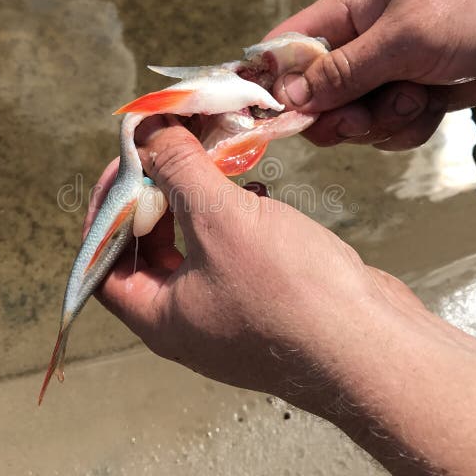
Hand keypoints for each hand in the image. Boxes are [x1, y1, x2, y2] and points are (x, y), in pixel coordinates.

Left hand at [83, 116, 419, 404]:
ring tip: (212, 164)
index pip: (103, 261)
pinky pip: (235, 253)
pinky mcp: (268, 302)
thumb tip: (150, 130)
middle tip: (171, 152)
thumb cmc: (289, 294)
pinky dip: (236, 219)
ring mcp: (231, 315)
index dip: (107, 208)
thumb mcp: (220, 220)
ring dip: (199, 202)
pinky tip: (256, 194)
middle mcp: (189, 322)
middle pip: (149, 250)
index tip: (129, 163)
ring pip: (197, 248)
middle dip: (158, 196)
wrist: (373, 346)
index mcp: (159, 318)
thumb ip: (180, 170)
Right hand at [266, 0, 475, 149]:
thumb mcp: (404, 36)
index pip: (288, 48)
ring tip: (417, 99)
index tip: (275, 115)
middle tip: (360, 118)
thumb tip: (288, 95)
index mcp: (347, 14)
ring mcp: (387, 75)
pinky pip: (388, 130)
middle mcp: (361, 46)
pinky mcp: (413, 98)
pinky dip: (407, 129)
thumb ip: (344, 70)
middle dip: (337, 116)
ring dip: (381, 122)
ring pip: (353, 120)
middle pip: (315, 98)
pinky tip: (433, 108)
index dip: (273, 82)